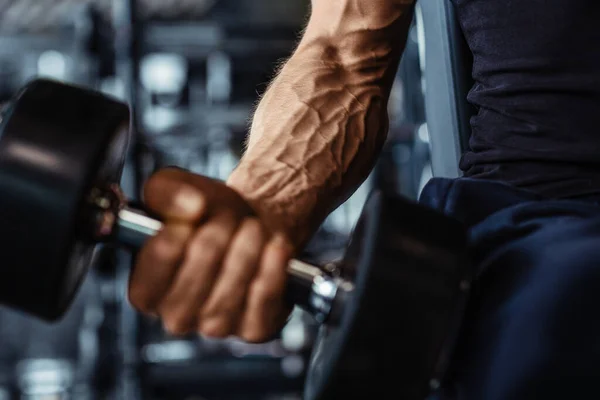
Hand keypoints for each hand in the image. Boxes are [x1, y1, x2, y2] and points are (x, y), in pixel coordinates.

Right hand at [128, 168, 293, 342]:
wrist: (250, 225)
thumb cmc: (206, 214)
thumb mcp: (173, 188)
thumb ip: (167, 193)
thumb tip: (190, 208)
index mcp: (145, 292)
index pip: (150, 280)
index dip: (171, 245)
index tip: (190, 217)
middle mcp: (176, 317)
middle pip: (194, 283)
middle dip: (214, 240)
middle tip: (227, 217)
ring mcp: (215, 327)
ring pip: (230, 293)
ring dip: (246, 251)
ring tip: (252, 226)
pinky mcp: (255, 328)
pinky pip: (263, 301)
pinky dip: (272, 270)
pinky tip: (275, 247)